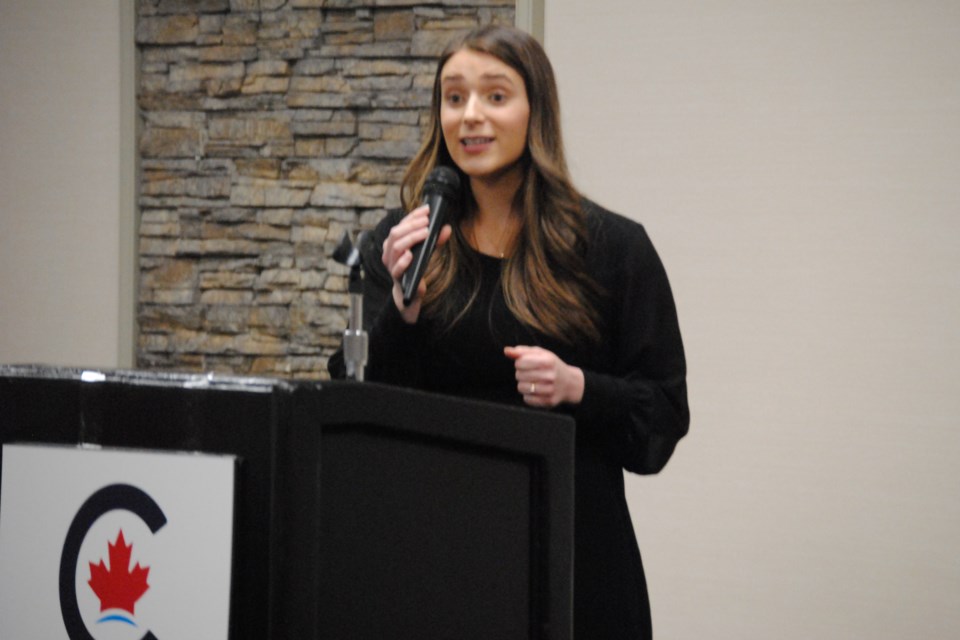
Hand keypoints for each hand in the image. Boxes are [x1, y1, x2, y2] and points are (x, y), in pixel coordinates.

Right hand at [381, 205, 451, 323]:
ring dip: (410, 238)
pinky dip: (403, 260)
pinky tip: (411, 254)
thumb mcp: (427, 252)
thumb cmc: (416, 268)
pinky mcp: (396, 277)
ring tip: (425, 233)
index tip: (426, 209)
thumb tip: (447, 228)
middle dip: (412, 225)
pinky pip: (396, 268)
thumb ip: (435, 241)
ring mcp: (391, 264)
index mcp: (394, 242)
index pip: (401, 224)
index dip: (413, 216)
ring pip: (396, 247)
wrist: (410, 292)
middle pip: (396, 233)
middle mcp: (389, 252)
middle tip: (426, 221)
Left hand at [504, 345, 584, 407]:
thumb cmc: (551, 365)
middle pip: (519, 375)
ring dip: (523, 384)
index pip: (520, 362)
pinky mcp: (548, 401)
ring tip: (533, 382)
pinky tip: (537, 391)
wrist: (569, 383)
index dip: (520, 363)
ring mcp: (550, 390)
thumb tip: (506, 351)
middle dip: (521, 373)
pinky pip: (527, 399)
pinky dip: (529, 395)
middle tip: (531, 373)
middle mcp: (550, 376)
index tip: (526, 364)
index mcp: (548, 361)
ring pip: (521, 388)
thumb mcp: (540, 354)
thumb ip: (521, 351)